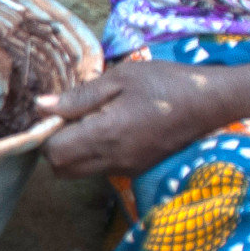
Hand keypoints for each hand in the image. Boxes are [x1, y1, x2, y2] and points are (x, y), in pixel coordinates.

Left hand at [39, 59, 234, 177]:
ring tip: (90, 120)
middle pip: (61, 170)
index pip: (54, 152)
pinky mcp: (136, 169)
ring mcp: (125, 169)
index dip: (47, 132)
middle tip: (69, 116)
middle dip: (55, 146)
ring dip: (73, 152)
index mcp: (105, 135)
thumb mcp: (120, 78)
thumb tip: (41, 106)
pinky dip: (93, 154)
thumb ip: (79, 96)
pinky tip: (109, 128)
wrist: (208, 103)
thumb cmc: (164, 82)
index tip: (58, 110)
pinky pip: (100, 169)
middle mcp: (112, 160)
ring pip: (79, 173)